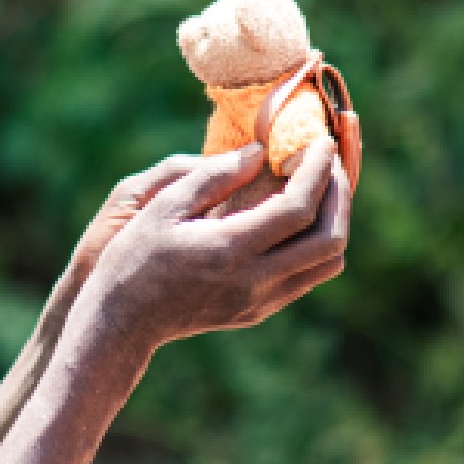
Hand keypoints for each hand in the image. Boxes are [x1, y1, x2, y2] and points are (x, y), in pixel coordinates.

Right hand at [76, 141, 349, 350]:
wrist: (123, 321)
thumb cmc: (135, 256)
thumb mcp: (163, 205)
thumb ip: (214, 176)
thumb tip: (259, 152)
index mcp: (230, 248)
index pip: (299, 207)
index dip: (318, 170)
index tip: (322, 142)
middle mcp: (255, 279)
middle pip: (329, 239)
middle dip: (340, 195)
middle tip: (329, 163)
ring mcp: (261, 300)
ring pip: (328, 264)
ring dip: (333, 222)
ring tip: (319, 188)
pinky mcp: (259, 311)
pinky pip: (308, 277)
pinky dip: (315, 243)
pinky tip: (296, 218)